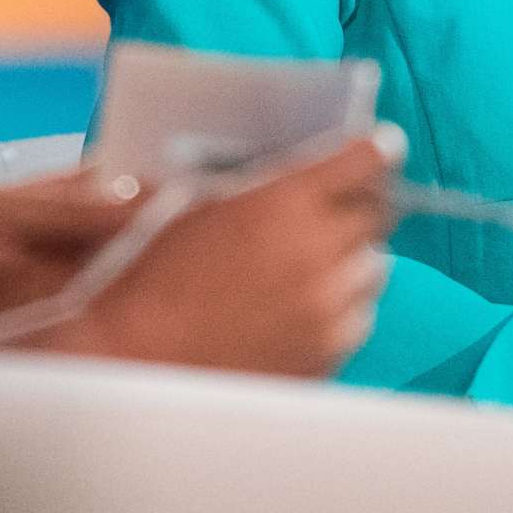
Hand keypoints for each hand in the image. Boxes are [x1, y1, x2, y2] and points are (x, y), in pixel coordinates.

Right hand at [50, 134, 396, 377]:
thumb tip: (301, 174)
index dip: (374, 150)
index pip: (367, 159)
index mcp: (285, 202)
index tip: (376, 149)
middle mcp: (319, 253)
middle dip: (362, 203)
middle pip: (379, 214)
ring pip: (373, 269)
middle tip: (339, 205)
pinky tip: (300, 308)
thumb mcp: (194, 205)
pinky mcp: (327, 356)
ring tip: (311, 262)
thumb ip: (258, 186)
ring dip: (351, 258)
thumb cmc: (148, 278)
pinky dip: (340, 309)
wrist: (132, 362)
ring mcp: (328, 311)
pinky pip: (357, 320)